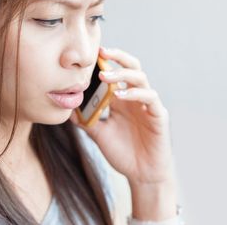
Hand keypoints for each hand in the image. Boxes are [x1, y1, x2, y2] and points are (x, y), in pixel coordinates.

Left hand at [70, 46, 175, 184]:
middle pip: (131, 67)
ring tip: (105, 76)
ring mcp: (148, 105)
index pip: (116, 72)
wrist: (141, 175)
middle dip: (118, 56)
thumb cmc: (122, 153)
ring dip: (122, 74)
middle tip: (101, 52)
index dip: (106, 61)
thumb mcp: (99, 134)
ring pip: (141, 78)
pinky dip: (135, 93)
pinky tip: (120, 95)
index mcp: (122, 99)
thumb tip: (68, 108)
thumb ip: (86, 120)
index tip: (90, 54)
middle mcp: (136, 97)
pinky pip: (150, 97)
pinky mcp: (158, 115)